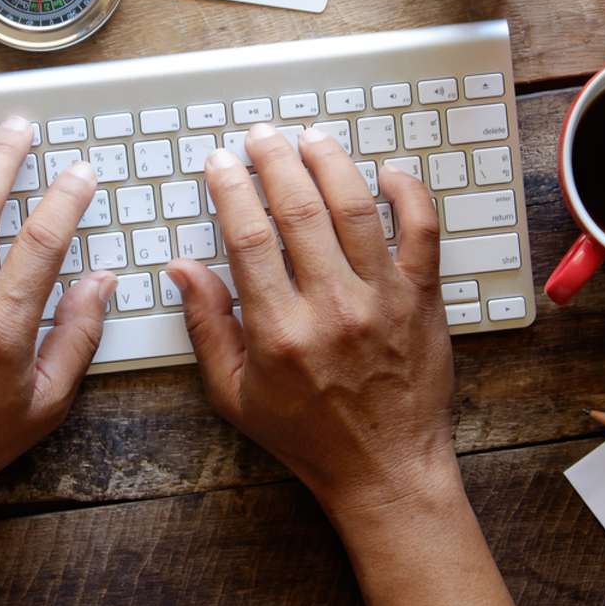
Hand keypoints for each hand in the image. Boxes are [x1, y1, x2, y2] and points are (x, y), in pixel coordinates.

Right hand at [167, 122, 454, 514]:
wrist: (385, 469)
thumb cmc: (307, 435)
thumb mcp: (234, 394)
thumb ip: (206, 326)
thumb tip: (181, 268)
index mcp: (280, 331)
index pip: (248, 236)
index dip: (231, 188)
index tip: (221, 162)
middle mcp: (333, 307)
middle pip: (300, 209)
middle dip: (274, 160)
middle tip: (261, 136)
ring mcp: (382, 298)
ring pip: (356, 208)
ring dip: (330, 163)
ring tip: (310, 138)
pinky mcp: (422, 298)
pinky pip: (423, 230)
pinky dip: (409, 193)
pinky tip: (387, 172)